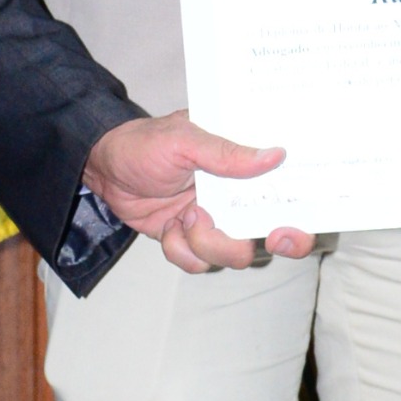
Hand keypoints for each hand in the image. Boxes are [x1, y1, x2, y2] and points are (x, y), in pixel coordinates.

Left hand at [84, 112, 313, 274]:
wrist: (101, 166)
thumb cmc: (145, 143)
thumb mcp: (185, 139)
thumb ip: (227, 153)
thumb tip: (275, 155)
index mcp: (243, 167)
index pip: (285, 192)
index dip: (299, 217)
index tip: (289, 229)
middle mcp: (235, 197)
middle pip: (269, 234)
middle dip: (261, 243)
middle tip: (250, 239)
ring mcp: (214, 221)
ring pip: (233, 253)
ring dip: (209, 243)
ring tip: (188, 219)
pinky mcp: (189, 239)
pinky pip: (199, 262)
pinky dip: (181, 250)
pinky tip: (168, 229)